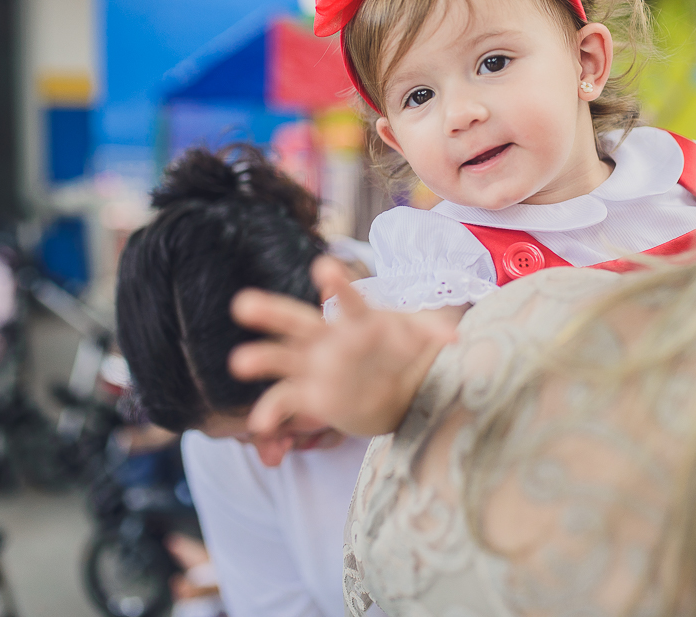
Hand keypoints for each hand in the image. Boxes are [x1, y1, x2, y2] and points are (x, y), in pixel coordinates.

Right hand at [229, 256, 459, 437]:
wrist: (391, 392)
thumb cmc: (400, 355)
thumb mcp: (418, 340)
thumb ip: (431, 332)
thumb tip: (455, 338)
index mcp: (356, 322)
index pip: (347, 300)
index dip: (337, 285)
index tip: (325, 268)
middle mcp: (327, 340)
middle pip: (296, 322)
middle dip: (271, 312)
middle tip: (243, 303)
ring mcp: (312, 367)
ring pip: (281, 358)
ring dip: (261, 359)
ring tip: (240, 362)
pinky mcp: (308, 396)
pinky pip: (285, 401)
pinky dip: (272, 413)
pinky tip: (261, 427)